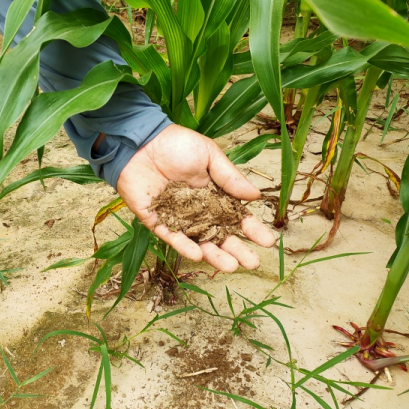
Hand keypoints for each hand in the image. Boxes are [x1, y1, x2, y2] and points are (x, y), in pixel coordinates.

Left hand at [117, 124, 275, 271]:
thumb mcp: (209, 155)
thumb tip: (255, 197)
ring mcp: (177, 217)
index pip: (235, 216)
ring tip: (231, 266)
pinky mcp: (156, 220)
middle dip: (237, 250)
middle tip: (252, 263)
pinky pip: (171, 236)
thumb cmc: (176, 143)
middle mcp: (197, 210)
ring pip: (198, 241)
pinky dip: (183, 246)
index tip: (267, 241)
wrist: (141, 141)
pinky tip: (198, 255)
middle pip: (219, 235)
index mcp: (212, 194)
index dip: (251, 229)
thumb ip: (229, 177)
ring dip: (213, 255)